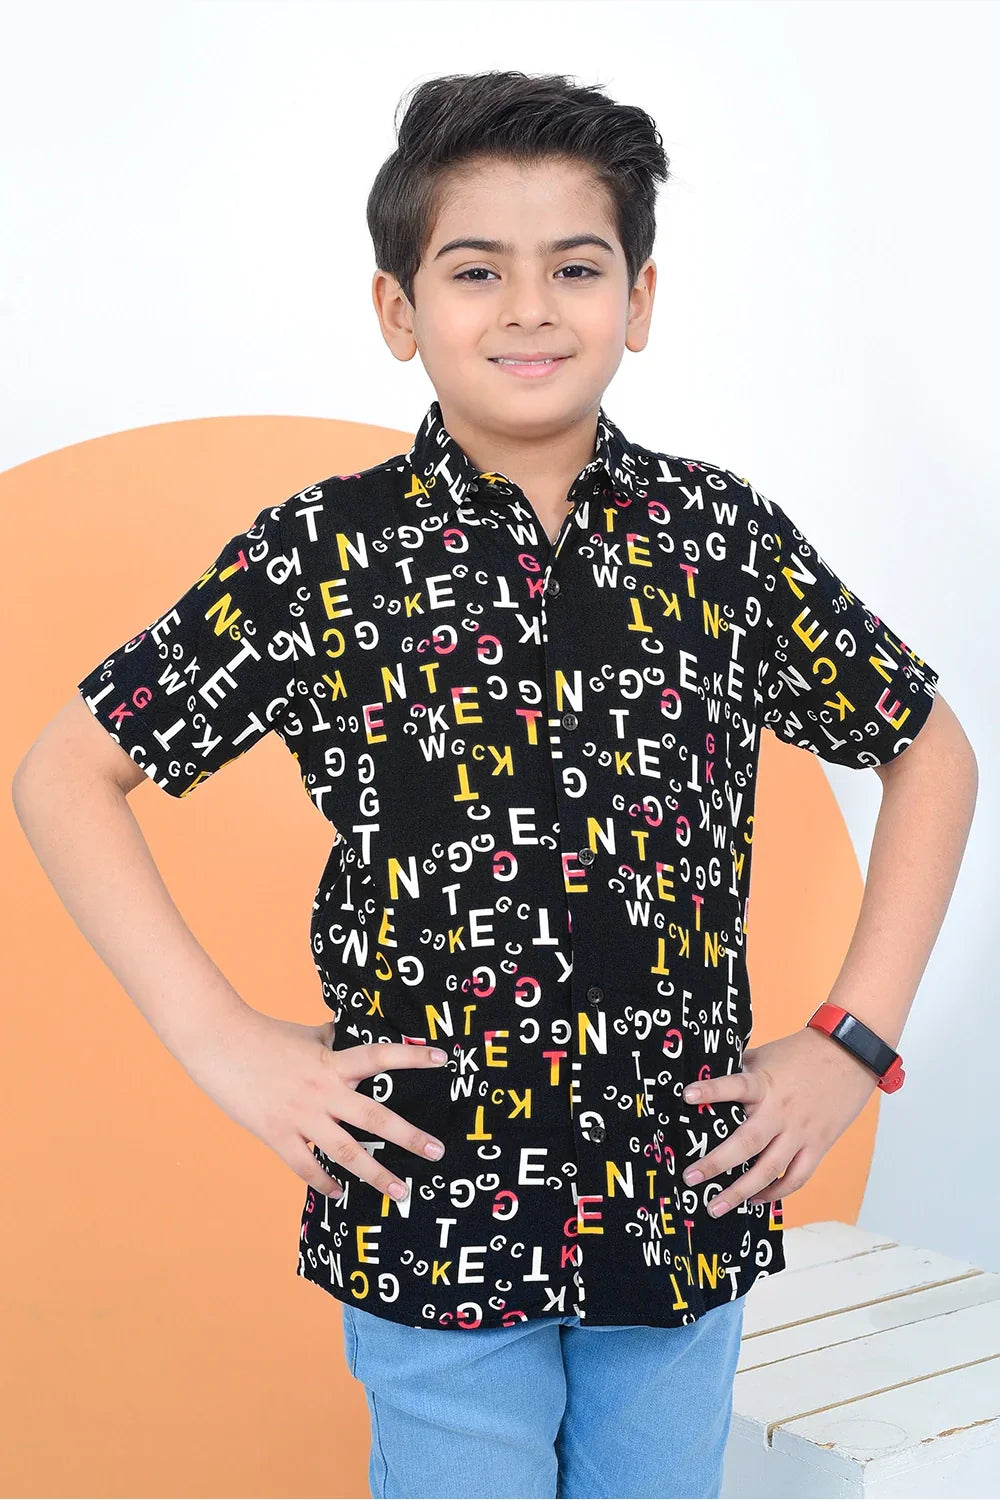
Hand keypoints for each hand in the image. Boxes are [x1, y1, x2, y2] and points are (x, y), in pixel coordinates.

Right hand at [181, 1009, 449, 1200]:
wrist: (218, 1042)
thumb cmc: (262, 1034)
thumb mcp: (304, 1034)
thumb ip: (330, 1038)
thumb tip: (345, 1029)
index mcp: (332, 1060)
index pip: (381, 1056)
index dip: (413, 1055)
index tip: (444, 1058)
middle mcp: (323, 1091)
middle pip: (375, 1118)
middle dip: (409, 1137)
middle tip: (437, 1152)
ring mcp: (301, 1116)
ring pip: (346, 1152)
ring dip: (376, 1173)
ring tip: (401, 1191)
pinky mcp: (277, 1135)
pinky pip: (306, 1166)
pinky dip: (324, 1183)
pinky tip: (339, 1193)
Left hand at [680, 1025, 878, 1214]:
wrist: (850, 1054)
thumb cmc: (801, 1053)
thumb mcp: (765, 1056)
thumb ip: (740, 1071)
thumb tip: (707, 1075)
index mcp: (765, 1083)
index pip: (735, 1085)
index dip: (712, 1090)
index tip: (686, 1095)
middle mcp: (781, 1111)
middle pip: (747, 1142)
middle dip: (716, 1163)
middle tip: (690, 1178)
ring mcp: (800, 1132)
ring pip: (769, 1169)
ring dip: (741, 1191)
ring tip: (716, 1207)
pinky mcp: (818, 1146)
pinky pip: (796, 1177)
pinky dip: (775, 1192)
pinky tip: (755, 1199)